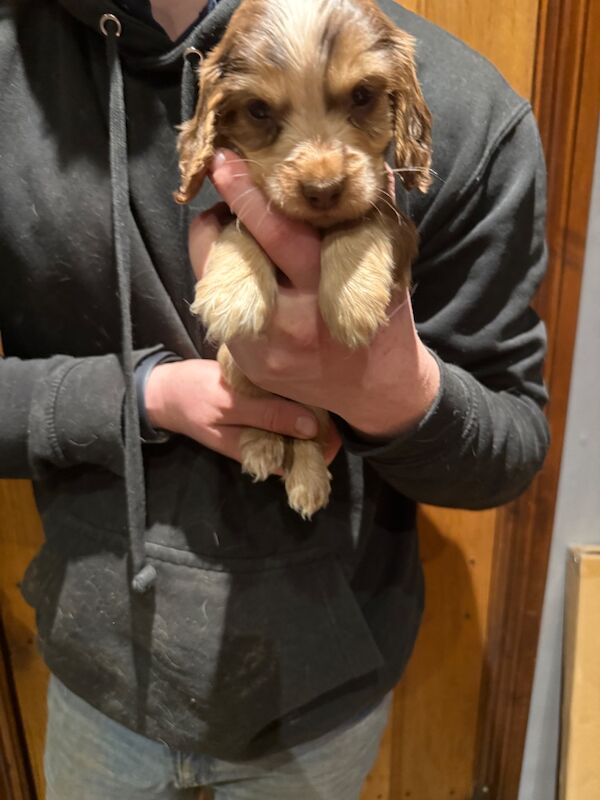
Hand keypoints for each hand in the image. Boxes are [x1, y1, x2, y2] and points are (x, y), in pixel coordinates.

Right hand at [145, 358, 340, 465]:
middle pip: (303, 444)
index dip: (322, 449)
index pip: (301, 462)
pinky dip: (297, 401)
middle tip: (337, 401)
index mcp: (258, 452)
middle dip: (323, 430)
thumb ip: (269, 415)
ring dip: (313, 413)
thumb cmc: (195, 395)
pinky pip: (284, 412)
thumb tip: (312, 427)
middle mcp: (265, 444)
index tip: (339, 429)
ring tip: (327, 390)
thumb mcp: (229, 404)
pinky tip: (307, 384)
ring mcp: (262, 428)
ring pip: (297, 427)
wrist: (166, 389)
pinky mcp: (259, 411)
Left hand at [192, 150, 439, 438]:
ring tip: (232, 223)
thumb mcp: (386, 272)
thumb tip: (367, 167)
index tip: (228, 160)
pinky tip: (243, 267)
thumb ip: (372, 223)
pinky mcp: (248, 364)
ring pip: (218, 284)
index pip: (280, 236)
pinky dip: (226, 281)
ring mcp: (264, 350)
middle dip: (222, 212)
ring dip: (218, 246)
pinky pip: (222, 311)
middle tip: (219, 172)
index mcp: (328, 294)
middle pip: (238, 258)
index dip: (249, 196)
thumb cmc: (383, 322)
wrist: (377, 390)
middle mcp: (291, 324)